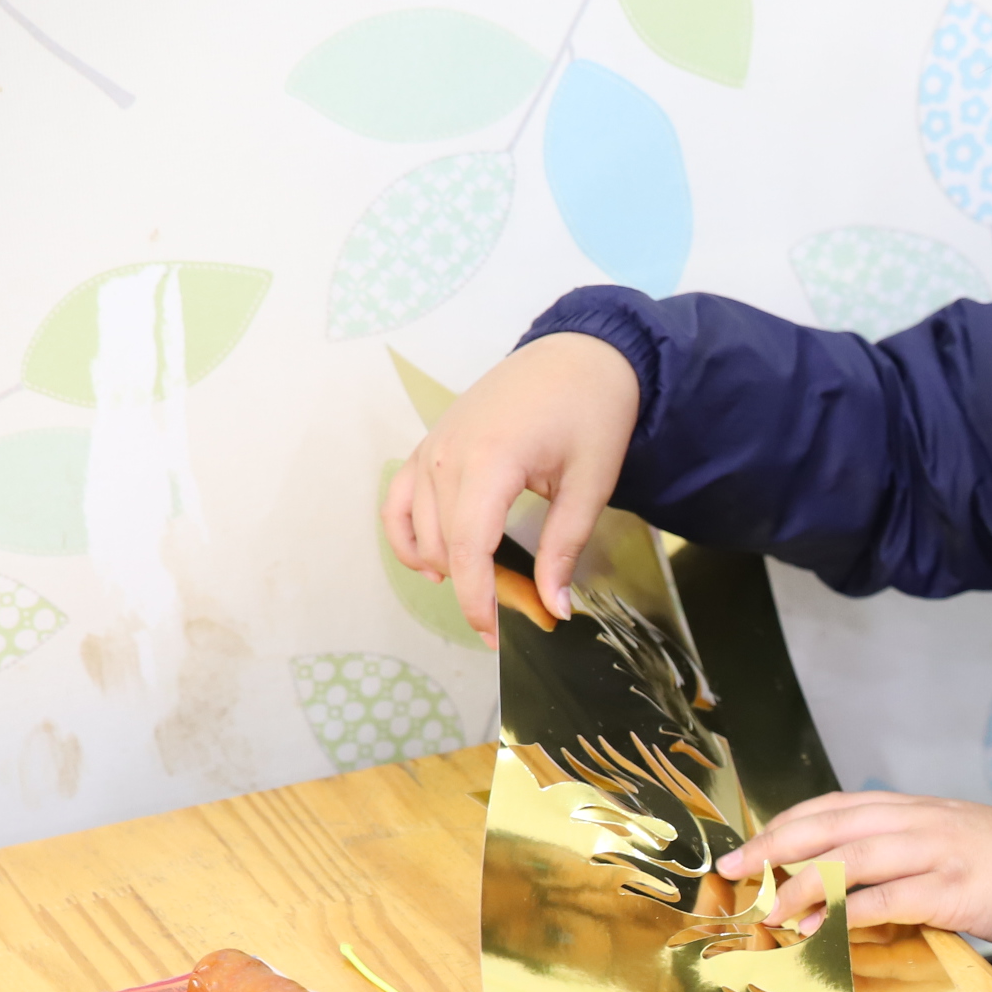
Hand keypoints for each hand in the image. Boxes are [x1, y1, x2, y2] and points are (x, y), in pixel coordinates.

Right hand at [383, 332, 642, 648]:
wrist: (580, 354)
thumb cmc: (592, 412)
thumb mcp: (590, 485)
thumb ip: (564, 548)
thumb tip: (555, 607)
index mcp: (490, 461)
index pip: (466, 550)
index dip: (477, 601)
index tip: (493, 638)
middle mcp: (448, 453)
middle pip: (441, 545)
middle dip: (472, 588)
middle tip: (514, 611)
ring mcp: (432, 445)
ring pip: (417, 529)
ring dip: (444, 567)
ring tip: (484, 590)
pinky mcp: (430, 442)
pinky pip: (399, 499)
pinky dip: (406, 536)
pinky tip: (431, 564)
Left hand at [718, 793, 991, 956]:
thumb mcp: (969, 850)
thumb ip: (920, 860)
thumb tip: (869, 887)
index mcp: (927, 809)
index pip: (842, 805)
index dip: (792, 822)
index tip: (755, 845)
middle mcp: (926, 821)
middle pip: (832, 823)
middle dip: (775, 846)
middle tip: (734, 869)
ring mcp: (940, 852)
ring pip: (849, 858)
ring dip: (799, 884)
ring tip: (766, 909)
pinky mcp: (954, 890)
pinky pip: (883, 899)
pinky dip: (841, 916)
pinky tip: (814, 931)